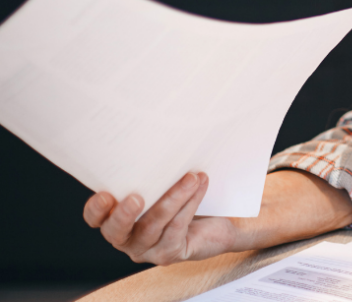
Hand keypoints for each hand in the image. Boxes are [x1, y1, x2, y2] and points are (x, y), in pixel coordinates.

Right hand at [83, 173, 238, 265]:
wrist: (213, 224)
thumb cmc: (182, 197)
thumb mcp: (164, 182)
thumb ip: (155, 172)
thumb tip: (161, 139)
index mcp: (116, 218)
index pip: (95, 219)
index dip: (96, 210)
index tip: (104, 194)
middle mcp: (126, 238)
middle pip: (116, 232)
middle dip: (124, 215)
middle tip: (137, 198)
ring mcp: (147, 249)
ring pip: (153, 226)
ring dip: (173, 198)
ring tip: (191, 178)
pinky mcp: (169, 254)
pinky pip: (177, 228)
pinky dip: (190, 203)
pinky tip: (200, 184)